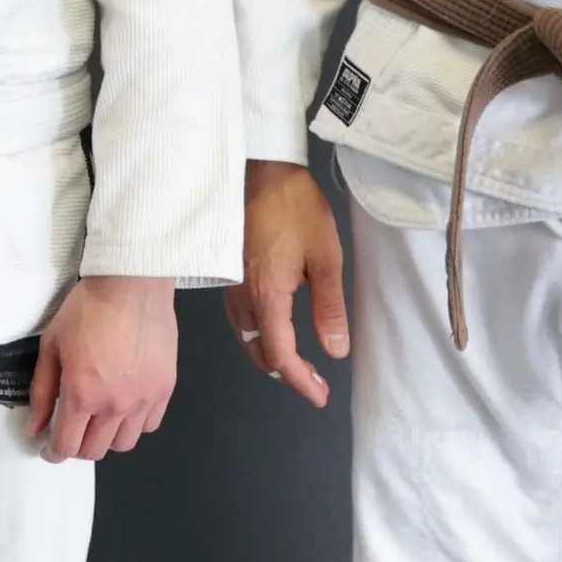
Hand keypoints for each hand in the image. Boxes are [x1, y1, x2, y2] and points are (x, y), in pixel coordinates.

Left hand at [28, 275, 176, 462]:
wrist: (131, 283)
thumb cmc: (89, 307)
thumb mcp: (52, 344)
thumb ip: (42, 390)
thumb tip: (35, 426)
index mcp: (82, 393)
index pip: (67, 445)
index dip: (54, 452)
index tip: (50, 448)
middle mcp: (115, 404)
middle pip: (95, 451)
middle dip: (78, 446)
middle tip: (72, 429)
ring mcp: (144, 399)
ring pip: (124, 443)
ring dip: (107, 437)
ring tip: (100, 418)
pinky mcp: (165, 388)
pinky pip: (150, 424)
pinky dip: (136, 423)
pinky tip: (126, 405)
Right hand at [223, 158, 347, 407]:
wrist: (259, 165)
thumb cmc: (295, 207)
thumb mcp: (325, 256)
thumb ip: (329, 307)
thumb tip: (335, 351)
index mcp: (267, 295)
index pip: (280, 354)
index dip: (300, 380)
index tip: (320, 395)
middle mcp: (241, 295)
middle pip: (257, 350)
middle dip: (284, 371)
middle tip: (314, 381)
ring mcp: (228, 282)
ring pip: (244, 334)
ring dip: (268, 352)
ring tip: (296, 359)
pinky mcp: (226, 268)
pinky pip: (238, 315)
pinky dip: (256, 331)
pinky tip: (272, 325)